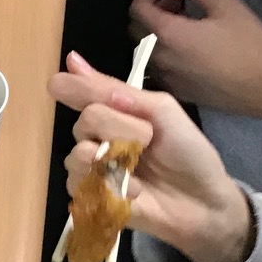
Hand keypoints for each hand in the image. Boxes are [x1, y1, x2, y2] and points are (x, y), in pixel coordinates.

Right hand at [53, 52, 251, 261]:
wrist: (203, 200)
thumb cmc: (188, 152)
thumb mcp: (163, 112)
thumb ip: (121, 91)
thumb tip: (73, 60)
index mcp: (115, 110)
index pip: (81, 91)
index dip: (71, 87)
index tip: (58, 85)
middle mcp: (98, 135)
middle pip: (85, 121)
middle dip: (119, 129)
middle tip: (147, 141)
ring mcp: (93, 167)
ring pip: (77, 154)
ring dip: (113, 160)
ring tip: (138, 170)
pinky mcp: (92, 196)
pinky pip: (81, 185)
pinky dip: (111, 186)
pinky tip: (134, 191)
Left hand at [129, 0, 261, 133]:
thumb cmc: (247, 42)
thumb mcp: (225, 4)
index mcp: (168, 34)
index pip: (137, 10)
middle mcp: (159, 58)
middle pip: (136, 30)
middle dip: (151, 11)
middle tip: (177, 4)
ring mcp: (166, 79)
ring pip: (145, 51)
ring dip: (156, 34)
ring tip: (183, 26)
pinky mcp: (177, 93)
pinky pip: (157, 69)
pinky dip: (162, 53)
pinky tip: (186, 50)